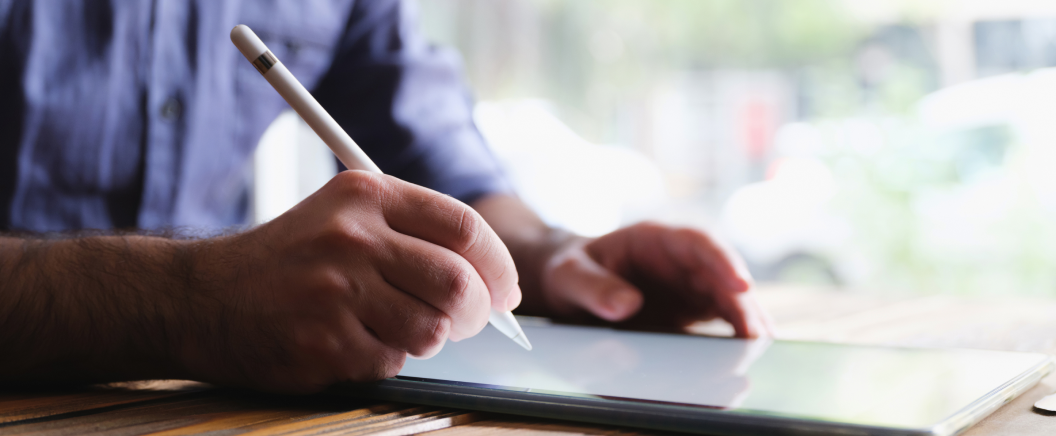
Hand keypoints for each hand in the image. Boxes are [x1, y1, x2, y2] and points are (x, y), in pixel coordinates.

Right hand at [181, 171, 520, 392]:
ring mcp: (336, 291)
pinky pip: (393, 361)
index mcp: (366, 195)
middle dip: (477, 313)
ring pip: (433, 330)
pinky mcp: (323, 342)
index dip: (499, 265)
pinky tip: (351, 340)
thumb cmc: (287, 260)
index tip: (507, 291)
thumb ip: (413, 234)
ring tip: (392, 325)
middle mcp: (353, 237)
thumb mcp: (344, 216)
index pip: (464, 227)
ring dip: (427, 338)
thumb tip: (494, 280)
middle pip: (459, 284)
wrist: (199, 298)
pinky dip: (385, 357)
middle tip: (466, 321)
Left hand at [540, 222, 772, 336]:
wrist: (568, 283)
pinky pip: (718, 319)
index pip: (697, 243)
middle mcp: (678, 260)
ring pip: (727, 298)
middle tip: (756, 333)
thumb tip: (626, 306)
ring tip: (759, 346)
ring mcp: (686, 285)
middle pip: (721, 275)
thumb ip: (593, 287)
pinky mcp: (688, 310)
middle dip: (741, 301)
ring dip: (745, 319)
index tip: (741, 284)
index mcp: (653, 239)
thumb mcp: (569, 275)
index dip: (723, 261)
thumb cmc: (568, 271)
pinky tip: (746, 352)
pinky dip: (733, 333)